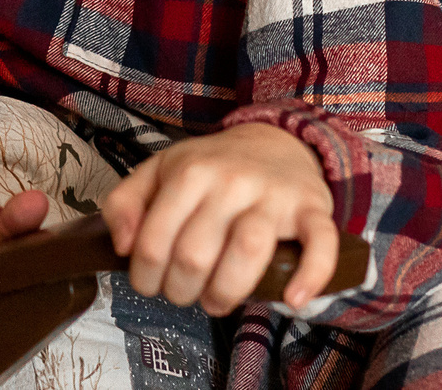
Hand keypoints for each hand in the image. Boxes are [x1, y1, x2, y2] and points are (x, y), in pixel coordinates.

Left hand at [102, 124, 339, 313]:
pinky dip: (309, 276)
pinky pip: (318, 244)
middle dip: (181, 291)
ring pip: (247, 252)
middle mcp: (231, 181)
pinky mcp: (313, 209)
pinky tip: (291, 299)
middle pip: (195, 256)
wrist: (275, 141)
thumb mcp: (158, 171)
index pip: (154, 243)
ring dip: (225, 293)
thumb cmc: (211, 168)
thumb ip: (124, 203)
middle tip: (184, 292)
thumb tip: (122, 248)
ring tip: (217, 301)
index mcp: (189, 172)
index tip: (151, 285)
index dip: (145, 278)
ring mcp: (273, 196)